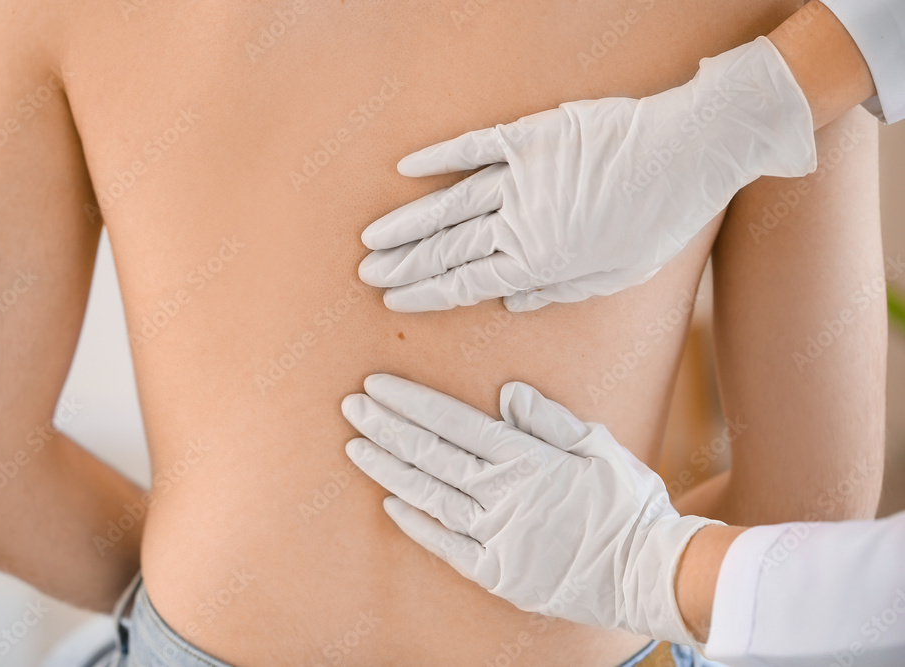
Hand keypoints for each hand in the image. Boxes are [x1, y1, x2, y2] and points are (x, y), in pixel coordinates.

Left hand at [341, 374, 721, 643]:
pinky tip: (388, 502)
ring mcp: (495, 536)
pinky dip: (414, 522)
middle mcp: (502, 495)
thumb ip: (549, 419)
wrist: (649, 573)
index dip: (412, 403)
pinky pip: (444, 544)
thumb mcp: (599, 448)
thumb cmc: (627, 505)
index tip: (379, 385)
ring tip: (356, 445)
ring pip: (428, 495)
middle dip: (386, 427)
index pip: (454, 423)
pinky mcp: (495, 571)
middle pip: (430, 454)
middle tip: (352, 406)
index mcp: (526, 460)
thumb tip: (507, 391)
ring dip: (388, 468)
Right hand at [359, 37, 814, 311]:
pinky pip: (474, 148)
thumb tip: (509, 303)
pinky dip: (440, 158)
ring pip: (450, 205)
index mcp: (540, 262)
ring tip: (372, 237)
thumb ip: (557, 290)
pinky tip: (408, 170)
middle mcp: (520, 223)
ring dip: (407, 223)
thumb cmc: (658, 222)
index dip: (425, 293)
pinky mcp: (530, 136)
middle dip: (402, 265)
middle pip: (447, 248)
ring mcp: (522, 177)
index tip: (393, 298)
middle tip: (366, 273)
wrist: (689, 152)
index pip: (466, 283)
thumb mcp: (615, 275)